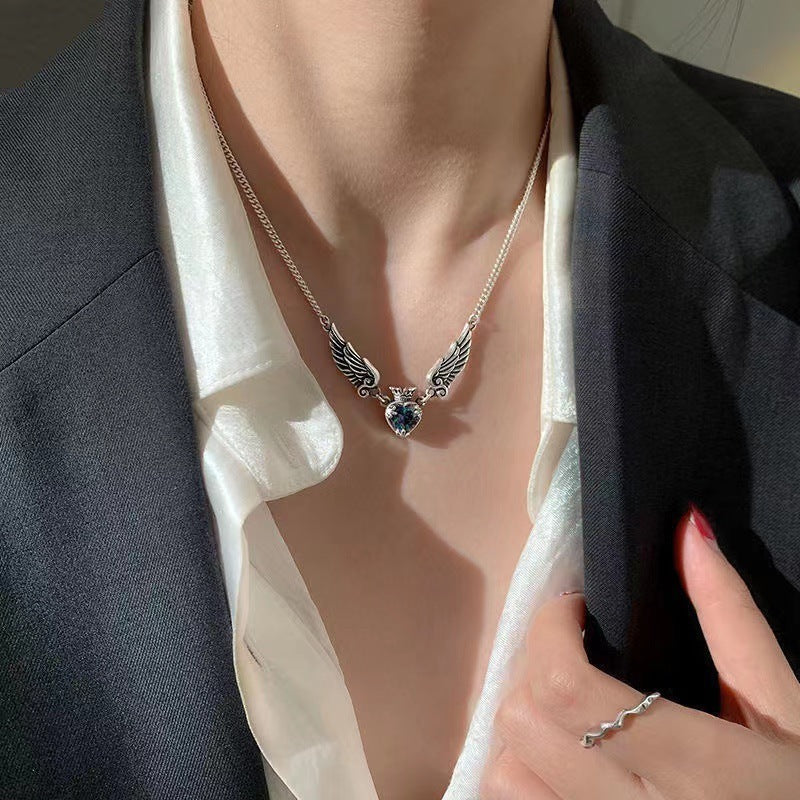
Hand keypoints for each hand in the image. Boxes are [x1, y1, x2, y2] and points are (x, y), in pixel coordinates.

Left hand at [482, 505, 799, 798]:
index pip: (566, 687)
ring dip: (525, 732)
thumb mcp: (789, 708)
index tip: (574, 608)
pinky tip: (569, 763)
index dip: (549, 628)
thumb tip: (687, 530)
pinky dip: (526, 778)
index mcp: (696, 769)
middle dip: (534, 671)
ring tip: (569, 714)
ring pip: (506, 777)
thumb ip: (732, 619)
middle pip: (521, 724)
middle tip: (575, 657)